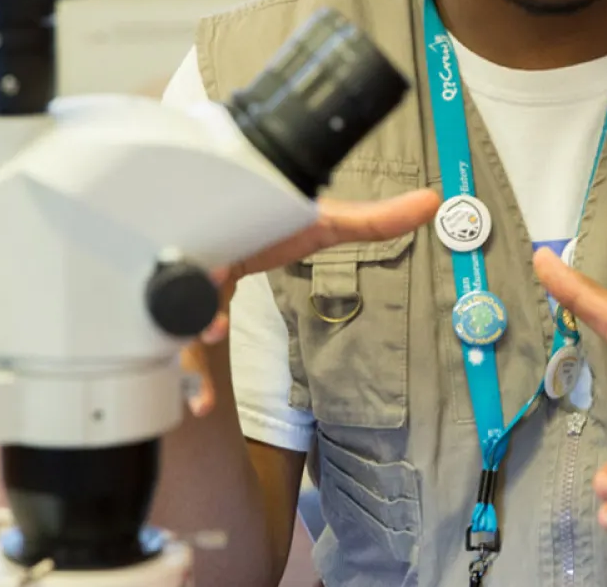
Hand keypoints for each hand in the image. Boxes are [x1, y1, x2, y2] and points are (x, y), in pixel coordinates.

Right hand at [182, 189, 439, 415]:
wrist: (238, 235)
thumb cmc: (271, 229)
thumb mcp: (321, 223)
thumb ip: (374, 219)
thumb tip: (432, 200)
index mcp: (226, 234)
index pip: (208, 245)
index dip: (209, 261)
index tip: (219, 273)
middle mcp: (199, 267)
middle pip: (181, 293)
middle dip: (193, 314)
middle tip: (212, 328)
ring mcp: (187, 299)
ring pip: (174, 329)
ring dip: (187, 354)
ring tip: (202, 388)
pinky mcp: (186, 324)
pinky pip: (179, 352)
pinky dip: (189, 381)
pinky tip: (200, 406)